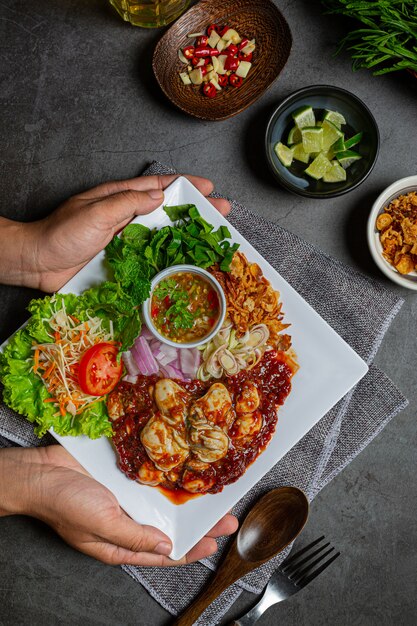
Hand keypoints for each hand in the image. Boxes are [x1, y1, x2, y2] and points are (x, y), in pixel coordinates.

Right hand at [0, 445, 237, 565]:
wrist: (41, 472)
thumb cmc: (65, 504)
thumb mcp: (102, 525)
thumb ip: (135, 538)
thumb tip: (168, 548)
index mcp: (121, 544)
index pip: (163, 553)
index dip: (191, 549)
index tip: (214, 543)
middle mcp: (128, 522)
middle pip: (170, 526)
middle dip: (199, 524)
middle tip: (226, 518)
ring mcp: (127, 498)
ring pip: (165, 504)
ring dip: (188, 501)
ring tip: (214, 496)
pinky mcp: (124, 477)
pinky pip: (152, 480)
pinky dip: (170, 479)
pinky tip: (187, 473)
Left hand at [24, 174, 230, 291]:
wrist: (38, 263)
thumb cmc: (62, 233)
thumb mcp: (97, 212)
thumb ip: (128, 203)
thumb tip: (159, 196)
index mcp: (118, 197)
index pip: (158, 186)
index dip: (184, 184)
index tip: (208, 186)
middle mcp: (125, 216)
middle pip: (165, 210)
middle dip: (194, 210)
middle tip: (221, 212)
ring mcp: (124, 239)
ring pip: (161, 234)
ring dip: (185, 235)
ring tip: (210, 237)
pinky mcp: (121, 260)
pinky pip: (150, 256)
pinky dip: (168, 257)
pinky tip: (183, 262)